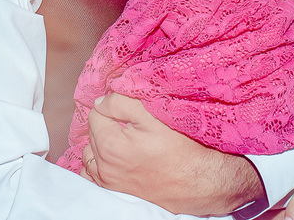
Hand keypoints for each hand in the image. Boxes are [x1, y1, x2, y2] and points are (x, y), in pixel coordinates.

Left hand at [85, 93, 262, 215]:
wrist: (202, 180)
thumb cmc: (181, 146)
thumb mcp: (152, 114)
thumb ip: (120, 102)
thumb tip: (100, 102)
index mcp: (110, 145)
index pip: (96, 112)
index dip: (112, 105)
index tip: (130, 107)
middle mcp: (104, 166)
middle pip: (93, 131)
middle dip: (107, 122)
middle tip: (131, 121)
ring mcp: (109, 182)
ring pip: (91, 152)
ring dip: (101, 141)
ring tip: (124, 136)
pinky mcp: (117, 191)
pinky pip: (92, 175)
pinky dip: (97, 163)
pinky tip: (114, 156)